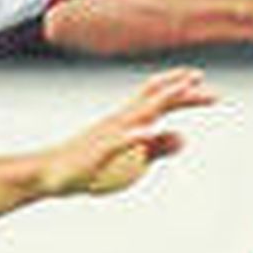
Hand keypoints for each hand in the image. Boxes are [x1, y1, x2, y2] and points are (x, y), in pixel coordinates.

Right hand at [38, 67, 214, 197]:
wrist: (47, 174)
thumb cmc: (87, 166)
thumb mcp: (131, 159)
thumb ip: (156, 149)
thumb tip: (185, 137)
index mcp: (126, 120)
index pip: (154, 95)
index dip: (177, 85)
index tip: (199, 77)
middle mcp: (118, 121)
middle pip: (152, 99)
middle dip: (179, 90)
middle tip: (205, 83)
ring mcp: (107, 136)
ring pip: (138, 113)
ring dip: (161, 100)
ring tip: (183, 90)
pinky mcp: (96, 154)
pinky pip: (116, 143)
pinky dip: (133, 136)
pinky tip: (148, 132)